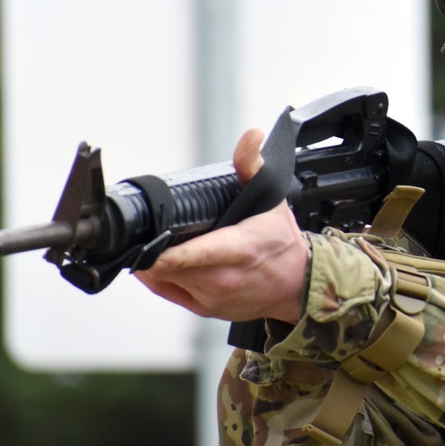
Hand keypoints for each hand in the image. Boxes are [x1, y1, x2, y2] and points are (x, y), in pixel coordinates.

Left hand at [134, 128, 308, 323]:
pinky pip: (168, 292)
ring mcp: (214, 296)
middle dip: (154, 248)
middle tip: (147, 230)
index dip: (166, 253)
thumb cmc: (282, 242)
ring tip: (155, 242)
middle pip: (172, 266)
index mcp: (239, 249)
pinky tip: (158, 261)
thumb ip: (252, 166)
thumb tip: (251, 137)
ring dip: (155, 261)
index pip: (195, 254)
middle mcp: (225, 278)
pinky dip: (158, 276)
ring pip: (166, 278)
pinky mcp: (206, 308)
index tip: (147, 246)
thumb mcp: (271, 198)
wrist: (297, 284)